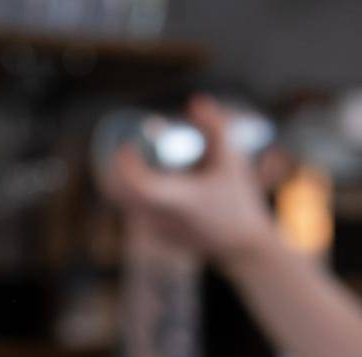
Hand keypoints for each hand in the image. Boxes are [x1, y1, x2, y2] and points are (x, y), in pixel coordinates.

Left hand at [102, 95, 280, 265]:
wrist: (243, 247)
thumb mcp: (233, 159)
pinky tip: (160, 186)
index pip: (136, 183)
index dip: (126, 162)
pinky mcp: (157, 237)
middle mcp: (162, 219)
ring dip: (128, 180)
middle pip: (118, 192)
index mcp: (178, 200)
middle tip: (132, 149)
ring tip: (148, 165)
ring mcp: (157, 231)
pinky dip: (138, 195)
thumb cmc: (239, 201)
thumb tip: (194, 103)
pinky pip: (136, 211)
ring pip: (124, 202)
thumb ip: (215, 127)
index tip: (130, 145)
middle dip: (118, 168)